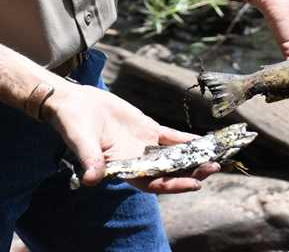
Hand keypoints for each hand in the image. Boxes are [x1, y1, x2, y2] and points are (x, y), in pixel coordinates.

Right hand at [44, 83, 219, 192]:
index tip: (196, 184)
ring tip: (215, 157)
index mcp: (123, 167)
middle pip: (169, 171)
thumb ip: (89, 159)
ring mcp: (144, 144)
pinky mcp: (147, 129)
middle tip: (214, 167)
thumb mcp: (80, 140)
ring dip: (193, 157)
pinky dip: (186, 140)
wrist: (74, 103)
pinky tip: (202, 141)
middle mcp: (137, 159)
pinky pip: (171, 137)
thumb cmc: (73, 124)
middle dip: (192, 171)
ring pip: (173, 155)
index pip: (153, 182)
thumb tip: (91, 180)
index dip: (175, 185)